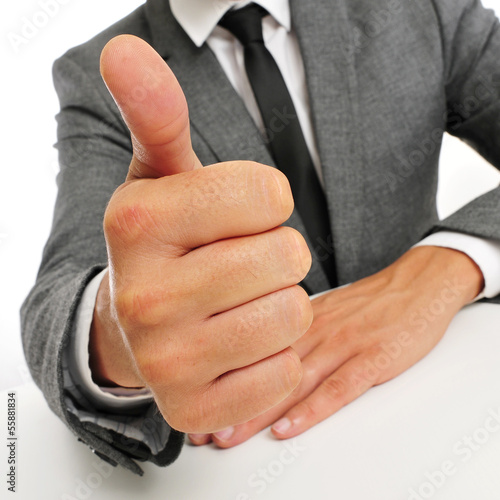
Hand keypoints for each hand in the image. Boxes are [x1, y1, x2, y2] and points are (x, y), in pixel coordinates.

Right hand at [89, 35, 312, 432]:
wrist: (133, 325)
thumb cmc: (163, 247)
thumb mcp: (159, 177)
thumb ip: (154, 113)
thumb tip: (125, 51)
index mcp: (137, 225)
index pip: (267, 193)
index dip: (266, 200)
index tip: (239, 214)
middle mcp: (145, 297)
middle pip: (287, 257)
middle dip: (277, 254)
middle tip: (241, 263)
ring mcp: (169, 362)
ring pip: (293, 315)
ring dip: (281, 302)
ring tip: (241, 302)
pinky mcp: (197, 410)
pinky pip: (284, 371)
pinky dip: (275, 354)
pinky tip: (237, 345)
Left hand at [189, 245, 482, 445]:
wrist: (416, 285)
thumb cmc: (370, 303)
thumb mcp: (324, 311)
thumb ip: (292, 333)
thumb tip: (255, 352)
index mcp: (300, 319)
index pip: (252, 349)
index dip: (220, 379)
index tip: (192, 401)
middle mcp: (315, 329)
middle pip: (264, 368)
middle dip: (228, 402)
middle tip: (202, 428)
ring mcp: (343, 344)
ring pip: (293, 381)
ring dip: (258, 411)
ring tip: (230, 435)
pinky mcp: (372, 358)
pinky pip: (338, 387)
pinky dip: (312, 410)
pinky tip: (289, 427)